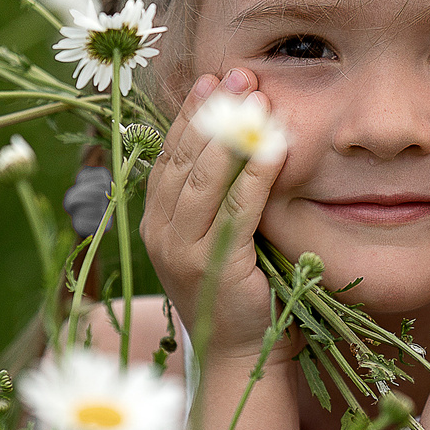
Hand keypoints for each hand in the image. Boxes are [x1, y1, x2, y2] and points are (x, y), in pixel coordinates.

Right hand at [141, 67, 288, 361]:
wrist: (242, 357)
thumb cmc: (241, 291)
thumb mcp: (219, 235)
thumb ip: (217, 196)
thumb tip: (235, 139)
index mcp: (155, 221)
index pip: (168, 154)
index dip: (190, 113)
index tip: (215, 78)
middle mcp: (158, 232)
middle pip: (181, 157)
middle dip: (211, 111)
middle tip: (239, 72)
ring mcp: (180, 251)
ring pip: (202, 178)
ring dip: (231, 133)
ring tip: (256, 96)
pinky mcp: (212, 266)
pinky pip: (234, 208)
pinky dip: (254, 173)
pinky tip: (274, 146)